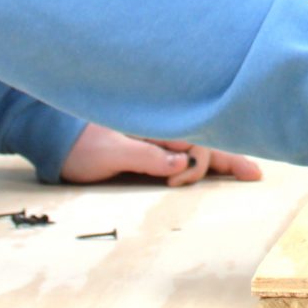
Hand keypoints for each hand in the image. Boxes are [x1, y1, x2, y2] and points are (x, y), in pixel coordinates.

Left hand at [57, 124, 263, 186]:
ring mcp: (155, 141)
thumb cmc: (80, 146)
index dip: (207, 162)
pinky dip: (204, 162)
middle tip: (253, 175)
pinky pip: (184, 155)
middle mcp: (160, 132)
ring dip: (222, 160)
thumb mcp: (111, 153)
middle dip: (230, 158)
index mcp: (156, 128)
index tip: (207, 178)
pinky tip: (218, 167)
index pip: (196, 142)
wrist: (54, 141)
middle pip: (205, 141)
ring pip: (198, 147)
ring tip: (245, 172)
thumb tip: (184, 161)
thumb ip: (147, 156)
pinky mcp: (148, 151)